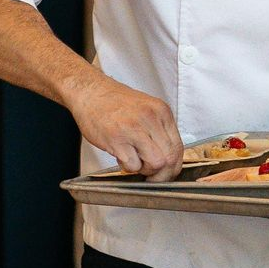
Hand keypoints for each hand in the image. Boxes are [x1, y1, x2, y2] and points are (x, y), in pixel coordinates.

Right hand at [66, 72, 182, 180]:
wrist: (90, 92)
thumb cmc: (115, 103)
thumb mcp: (146, 110)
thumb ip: (159, 131)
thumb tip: (167, 160)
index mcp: (161, 111)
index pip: (178, 148)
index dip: (173, 167)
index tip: (166, 173)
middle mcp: (150, 118)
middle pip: (169, 158)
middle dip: (161, 174)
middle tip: (151, 175)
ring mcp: (134, 128)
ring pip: (155, 164)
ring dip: (145, 170)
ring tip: (134, 160)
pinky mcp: (117, 139)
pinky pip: (132, 165)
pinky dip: (127, 167)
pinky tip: (121, 155)